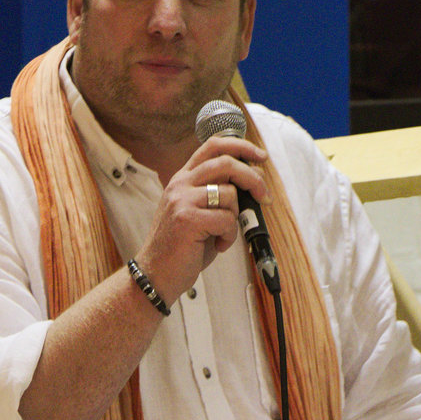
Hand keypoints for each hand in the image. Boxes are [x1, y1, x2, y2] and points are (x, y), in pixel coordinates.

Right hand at [135, 135, 270, 298]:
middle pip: (226, 163)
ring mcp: (182, 200)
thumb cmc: (182, 246)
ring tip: (224, 233)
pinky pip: (226, 219)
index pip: (213, 146)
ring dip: (236, 217)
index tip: (259, 156)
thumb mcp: (199, 211)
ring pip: (229, 194)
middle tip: (264, 196)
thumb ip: (218, 192)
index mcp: (183, 179)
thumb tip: (252, 179)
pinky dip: (229, 235)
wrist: (156, 273)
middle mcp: (181, 184)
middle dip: (253, 178)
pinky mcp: (187, 218)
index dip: (240, 146)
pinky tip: (218, 244)